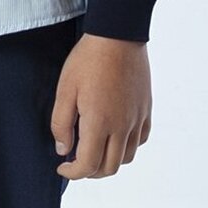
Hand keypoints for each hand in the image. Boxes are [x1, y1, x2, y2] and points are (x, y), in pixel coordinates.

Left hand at [50, 32, 151, 178]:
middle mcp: (122, 126)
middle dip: (90, 171)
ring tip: (94, 149)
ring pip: (127, 157)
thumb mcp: (65, 88)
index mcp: (100, 123)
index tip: (62, 167)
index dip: (73, 172)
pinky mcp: (145, 109)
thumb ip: (61, 123)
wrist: (117, 35)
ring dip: (109, 161)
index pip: (88, 165)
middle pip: (109, 168)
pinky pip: (139, 140)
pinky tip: (115, 135)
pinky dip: (127, 147)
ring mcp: (137, 118)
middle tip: (76, 161)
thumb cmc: (88, 59)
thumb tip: (63, 150)